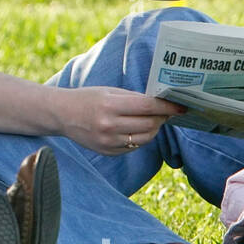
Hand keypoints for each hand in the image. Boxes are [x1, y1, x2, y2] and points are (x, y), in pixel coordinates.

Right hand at [53, 86, 185, 155]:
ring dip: (154, 128)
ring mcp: (108, 142)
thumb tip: (161, 104)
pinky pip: (134, 147)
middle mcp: (109, 126)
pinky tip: (136, 129)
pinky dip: (140, 138)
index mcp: (110, 106)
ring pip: (145, 138)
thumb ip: (134, 98)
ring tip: (152, 120)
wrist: (62, 115)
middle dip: (162, 117)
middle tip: (166, 111)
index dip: (168, 107)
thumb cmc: (88, 98)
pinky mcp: (107, 152)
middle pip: (149, 124)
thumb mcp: (110, 92)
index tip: (181, 106)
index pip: (148, 107)